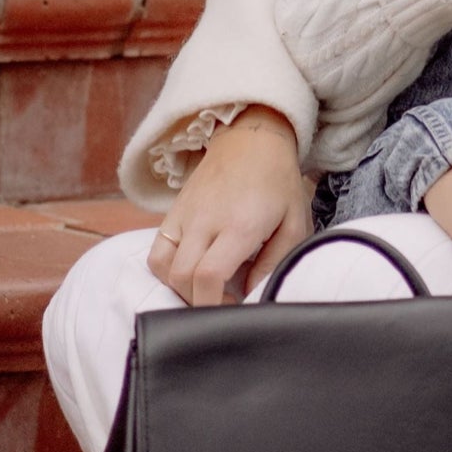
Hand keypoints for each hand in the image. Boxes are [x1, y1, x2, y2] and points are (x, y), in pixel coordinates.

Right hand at [148, 106, 311, 305]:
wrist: (251, 139)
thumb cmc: (278, 184)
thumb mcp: (295, 224)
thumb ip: (275, 262)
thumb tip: (250, 293)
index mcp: (239, 226)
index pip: (208, 276)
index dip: (212, 305)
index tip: (230, 312)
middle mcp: (205, 221)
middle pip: (181, 278)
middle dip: (198, 302)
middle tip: (222, 302)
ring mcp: (183, 215)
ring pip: (162, 267)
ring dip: (178, 287)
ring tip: (204, 288)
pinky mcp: (172, 212)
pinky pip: (156, 251)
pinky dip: (165, 270)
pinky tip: (189, 271)